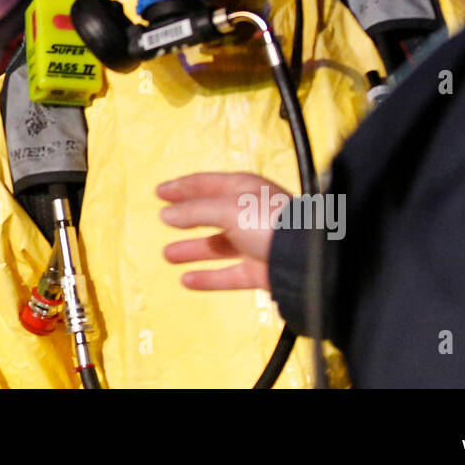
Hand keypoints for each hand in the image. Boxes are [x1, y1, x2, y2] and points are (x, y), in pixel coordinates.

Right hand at [157, 172, 289, 291]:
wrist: (305, 257)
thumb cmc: (268, 221)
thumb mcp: (227, 208)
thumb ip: (194, 211)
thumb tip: (166, 215)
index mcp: (244, 189)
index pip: (206, 184)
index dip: (181, 187)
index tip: (159, 192)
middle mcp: (248, 213)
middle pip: (210, 214)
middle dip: (186, 217)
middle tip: (162, 220)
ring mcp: (254, 243)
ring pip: (217, 246)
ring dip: (192, 249)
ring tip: (168, 254)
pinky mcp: (258, 270)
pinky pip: (227, 274)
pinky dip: (207, 278)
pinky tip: (187, 281)